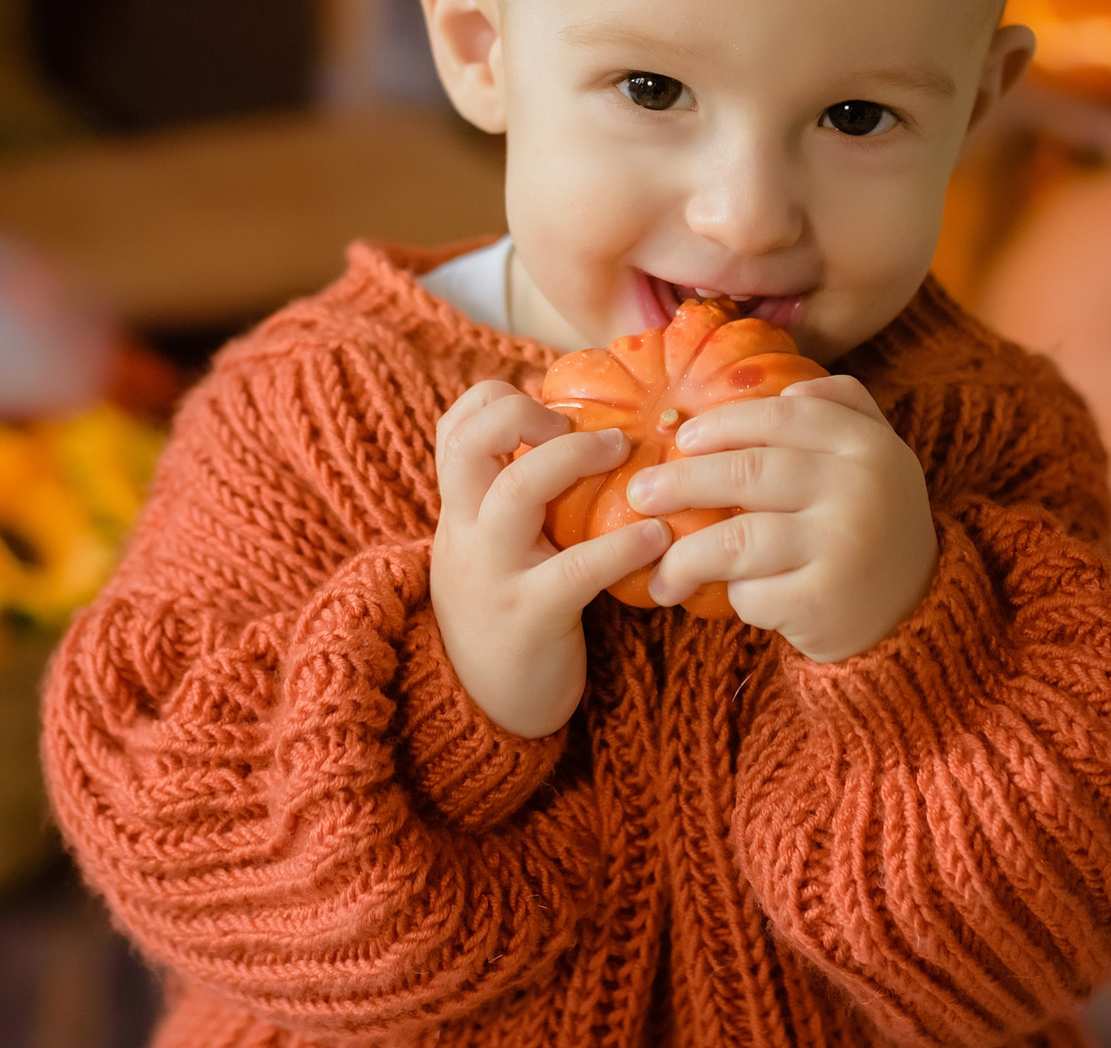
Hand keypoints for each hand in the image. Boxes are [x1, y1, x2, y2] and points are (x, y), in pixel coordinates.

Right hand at [430, 380, 672, 737]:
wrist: (483, 711)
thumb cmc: (506, 613)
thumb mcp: (493, 550)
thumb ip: (515, 500)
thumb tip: (577, 435)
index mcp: (459, 511)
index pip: (454, 427)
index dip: (498, 400)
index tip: (552, 410)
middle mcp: (465, 532)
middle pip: (470, 441)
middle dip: (525, 413)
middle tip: (586, 429)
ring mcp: (493, 573)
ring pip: (517, 489)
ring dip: (575, 457)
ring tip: (626, 453)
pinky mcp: (530, 617)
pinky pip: (575, 569)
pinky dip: (621, 545)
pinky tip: (656, 536)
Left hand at [627, 375, 936, 662]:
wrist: (916, 614)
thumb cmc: (874, 523)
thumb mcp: (877, 455)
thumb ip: (843, 407)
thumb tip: (791, 382)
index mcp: (866, 445)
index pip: (782, 415)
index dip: (723, 423)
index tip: (682, 438)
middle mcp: (858, 489)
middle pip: (747, 473)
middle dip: (681, 482)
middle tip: (640, 494)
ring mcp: (841, 547)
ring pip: (736, 540)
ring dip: (684, 555)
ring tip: (659, 570)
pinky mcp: (822, 602)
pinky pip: (751, 593)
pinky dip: (732, 596)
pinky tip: (729, 599)